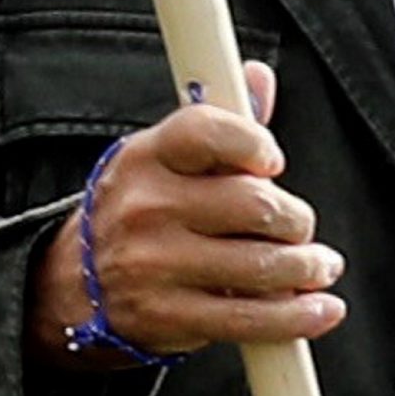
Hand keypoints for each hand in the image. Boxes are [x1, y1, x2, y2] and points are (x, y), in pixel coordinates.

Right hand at [24, 62, 344, 363]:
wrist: (74, 287)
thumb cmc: (142, 214)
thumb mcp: (166, 162)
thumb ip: (220, 126)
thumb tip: (257, 77)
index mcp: (147, 157)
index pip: (206, 131)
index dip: (254, 141)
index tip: (273, 161)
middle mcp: (147, 207)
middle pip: (252, 204)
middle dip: (295, 218)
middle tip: (301, 227)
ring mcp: (155, 266)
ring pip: (260, 264)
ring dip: (307, 267)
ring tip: (319, 266)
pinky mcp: (169, 317)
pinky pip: (251, 318)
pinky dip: (297, 316)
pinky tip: (321, 308)